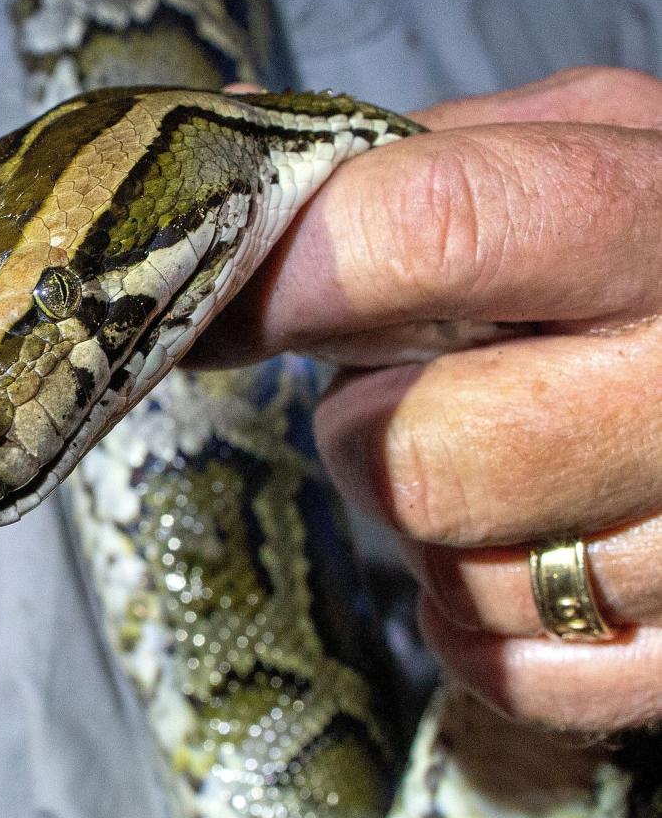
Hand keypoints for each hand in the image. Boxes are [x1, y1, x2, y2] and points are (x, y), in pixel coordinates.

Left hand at [198, 68, 661, 733]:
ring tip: (489, 462)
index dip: (293, 276)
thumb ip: (429, 155)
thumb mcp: (592, 148)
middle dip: (366, 435)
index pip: (436, 233)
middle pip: (431, 462)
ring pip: (469, 582)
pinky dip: (476, 629)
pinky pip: (521, 680)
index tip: (225, 306)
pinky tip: (506, 555)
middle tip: (395, 399)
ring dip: (431, 531)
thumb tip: (233, 137)